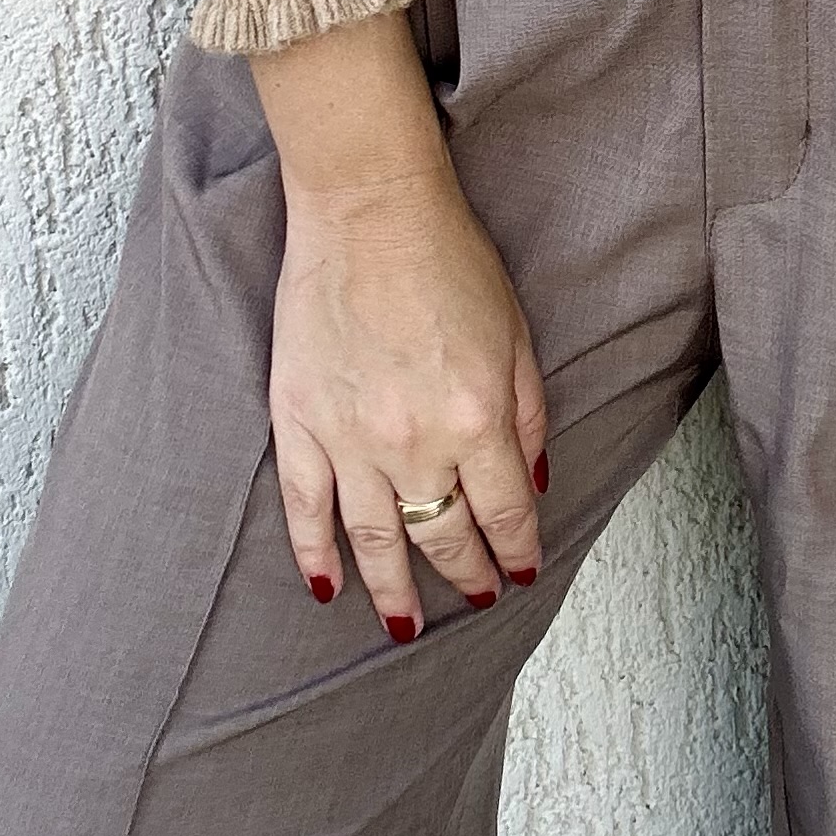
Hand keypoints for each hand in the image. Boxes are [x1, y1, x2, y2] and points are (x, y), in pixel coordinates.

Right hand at [248, 10, 548, 640]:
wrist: (368, 210)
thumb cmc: (449, 258)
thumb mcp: (516, 332)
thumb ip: (529, 414)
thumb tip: (535, 481)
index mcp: (478, 419)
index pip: (505, 512)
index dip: (515, 548)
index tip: (518, 570)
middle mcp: (416, 443)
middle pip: (444, 534)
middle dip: (465, 574)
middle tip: (475, 595)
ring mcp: (351, 439)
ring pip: (374, 541)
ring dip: (394, 591)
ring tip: (405, 626)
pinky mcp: (301, 422)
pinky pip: (306, 509)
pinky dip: (315, 555)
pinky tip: (329, 587)